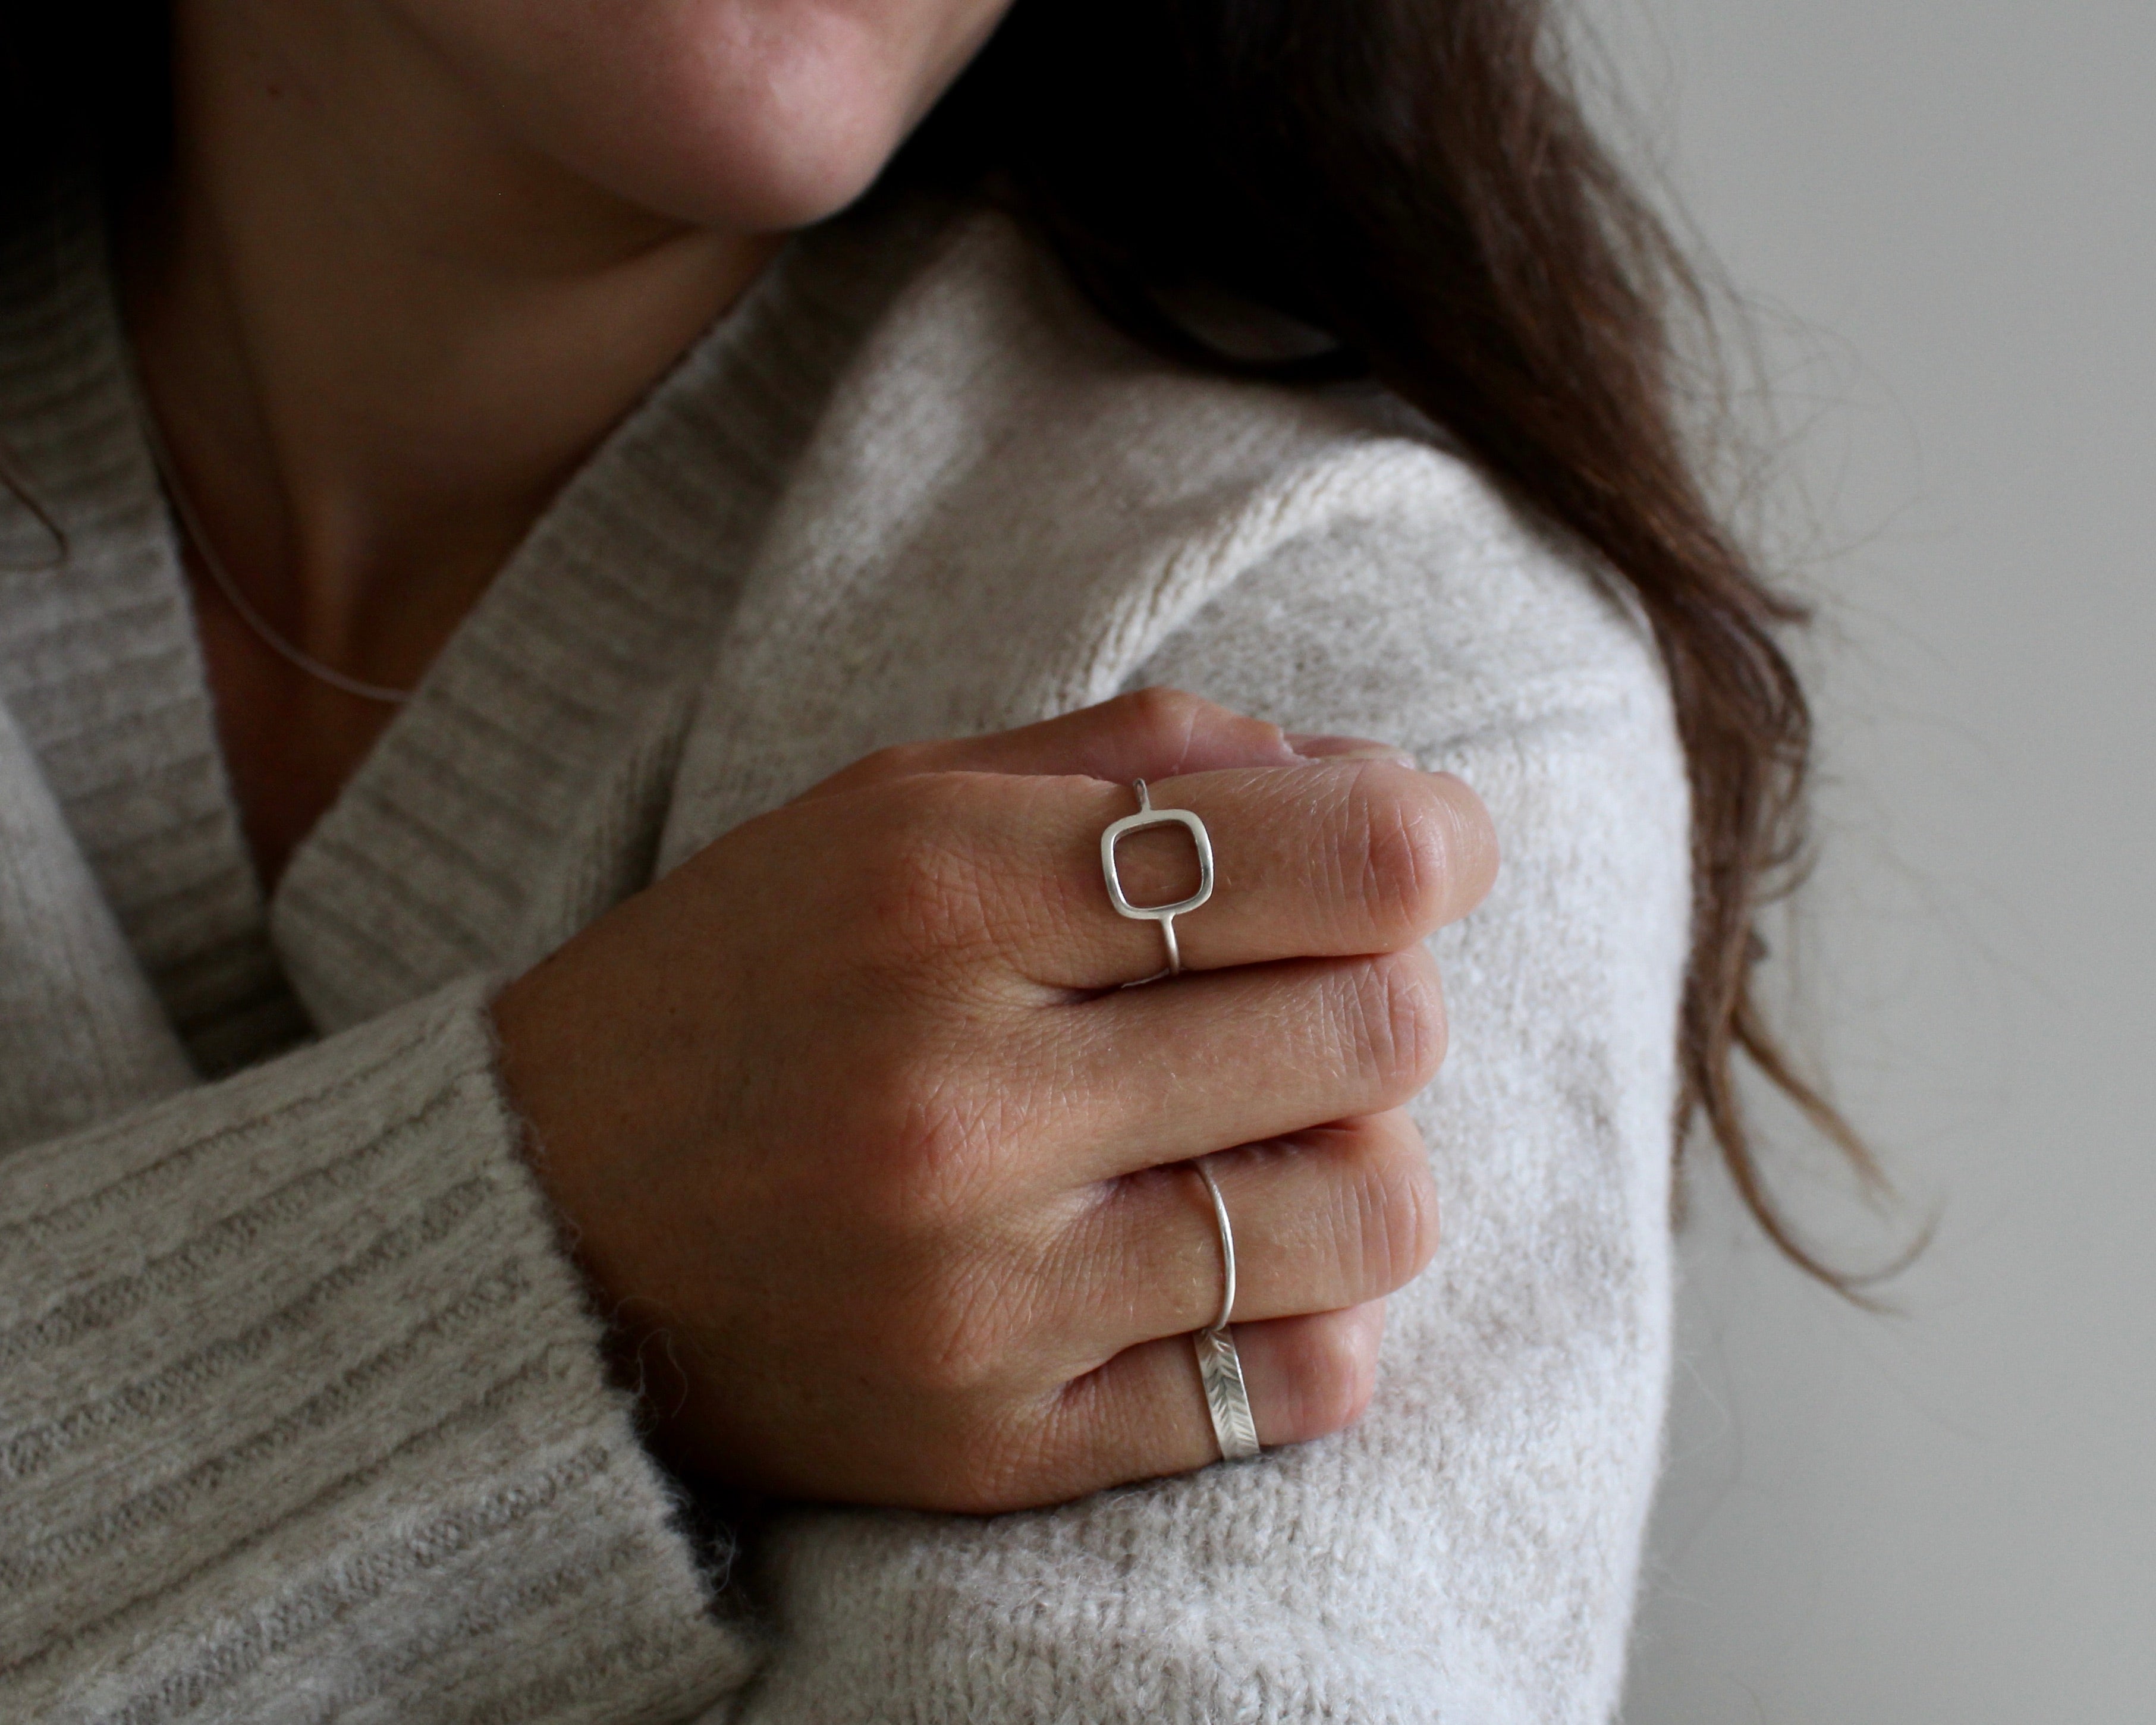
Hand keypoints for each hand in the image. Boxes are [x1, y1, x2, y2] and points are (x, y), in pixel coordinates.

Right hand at [492, 690, 1497, 1510]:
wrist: (536, 1229)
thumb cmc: (743, 982)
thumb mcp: (897, 805)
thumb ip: (1141, 757)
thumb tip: (1378, 780)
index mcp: (939, 891)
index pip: (1329, 858)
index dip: (1432, 839)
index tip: (1430, 848)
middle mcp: (961, 1100)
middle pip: (1375, 1033)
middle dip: (1386, 992)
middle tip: (1319, 988)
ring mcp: (982, 1296)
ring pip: (1369, 1221)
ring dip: (1364, 1158)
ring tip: (1268, 1131)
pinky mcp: (995, 1446)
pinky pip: (1291, 1388)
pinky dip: (1308, 1312)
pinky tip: (1225, 1262)